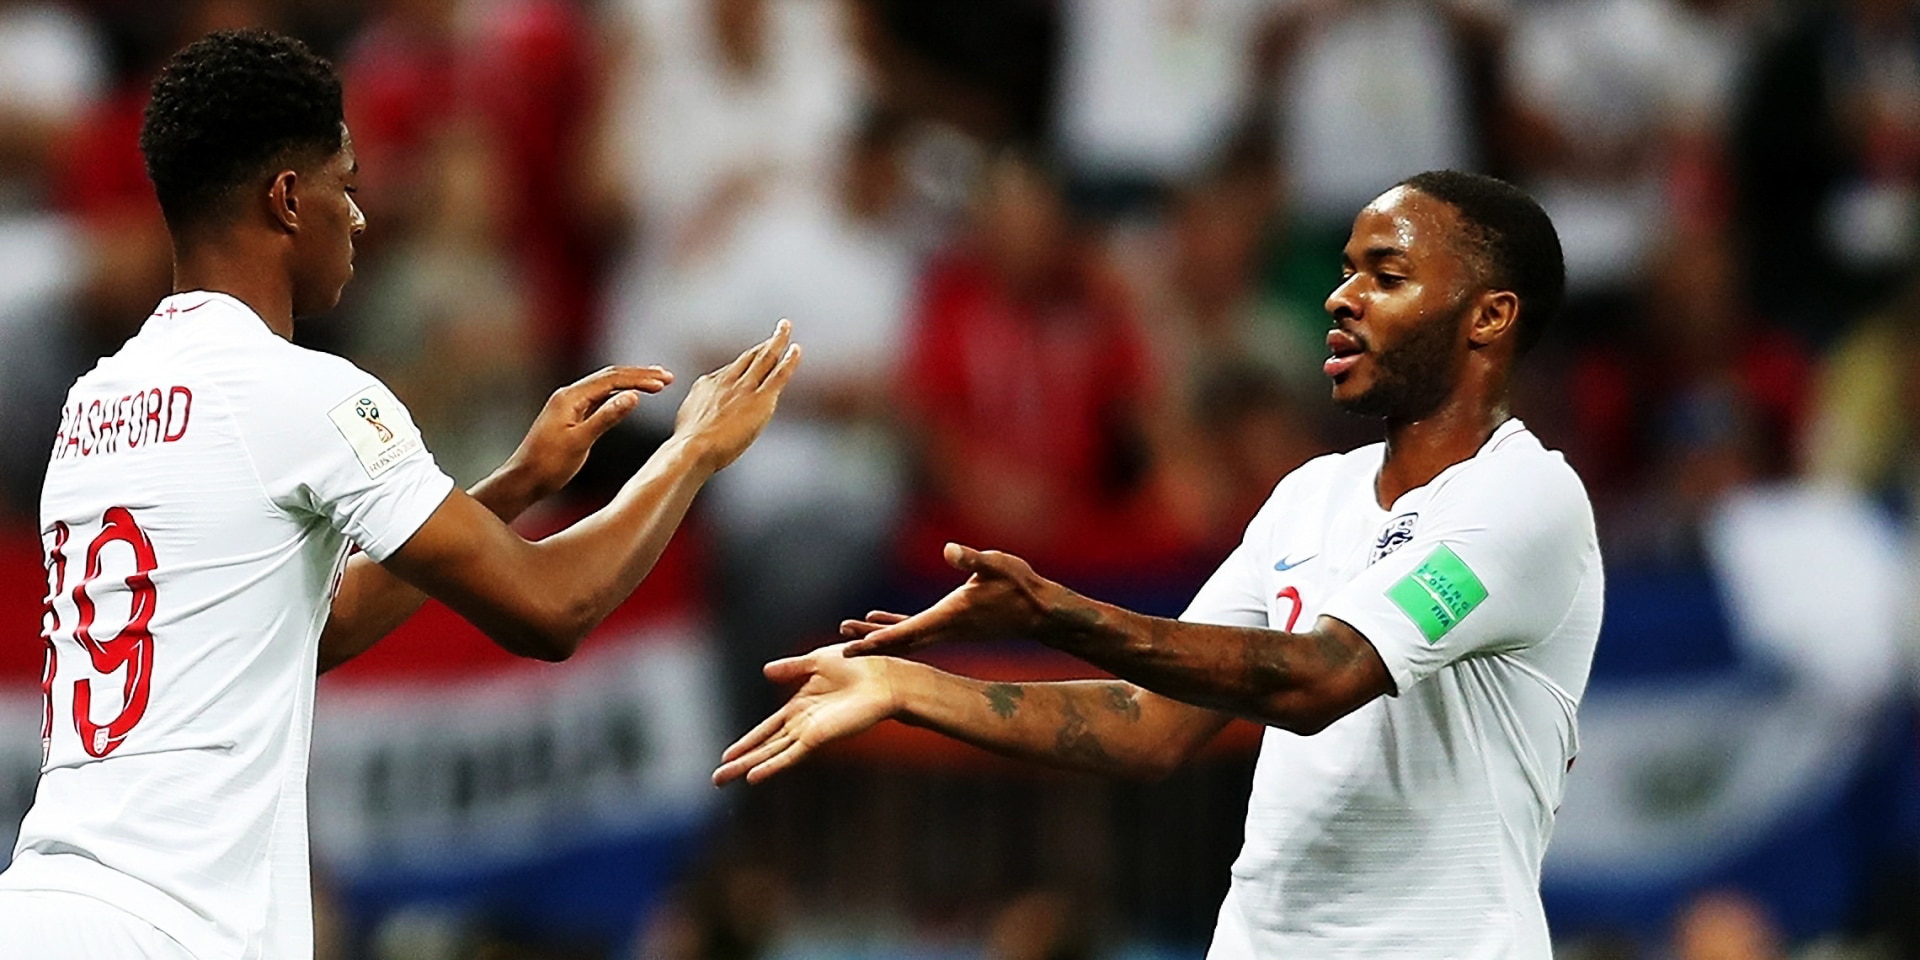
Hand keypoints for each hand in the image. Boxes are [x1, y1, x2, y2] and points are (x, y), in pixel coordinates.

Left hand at [500, 365, 673, 500]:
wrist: (524, 480)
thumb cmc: (548, 464)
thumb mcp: (580, 441)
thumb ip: (606, 417)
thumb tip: (633, 396)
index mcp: (570, 397)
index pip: (612, 379)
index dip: (640, 379)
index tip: (664, 382)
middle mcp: (569, 395)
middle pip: (610, 377)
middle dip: (640, 375)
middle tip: (667, 377)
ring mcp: (570, 405)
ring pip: (606, 386)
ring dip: (631, 383)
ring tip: (657, 382)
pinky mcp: (572, 416)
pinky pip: (600, 398)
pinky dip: (619, 395)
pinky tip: (631, 397)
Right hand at [672, 319, 801, 470]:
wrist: (693, 447)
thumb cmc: (688, 445)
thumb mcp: (687, 420)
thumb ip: (698, 412)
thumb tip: (699, 417)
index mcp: (708, 385)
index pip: (732, 369)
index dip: (746, 361)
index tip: (754, 355)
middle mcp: (727, 381)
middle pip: (750, 356)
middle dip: (765, 342)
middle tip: (778, 329)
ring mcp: (744, 388)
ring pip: (765, 358)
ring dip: (777, 340)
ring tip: (786, 327)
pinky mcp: (760, 398)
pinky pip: (779, 374)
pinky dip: (789, 360)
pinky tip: (796, 349)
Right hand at [713, 643, 898, 785]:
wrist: (885, 676)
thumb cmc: (860, 666)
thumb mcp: (818, 660)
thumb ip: (792, 667)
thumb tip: (765, 671)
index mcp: (801, 707)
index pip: (767, 729)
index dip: (747, 742)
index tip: (727, 754)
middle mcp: (803, 724)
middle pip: (764, 747)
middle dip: (740, 761)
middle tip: (716, 779)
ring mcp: (810, 733)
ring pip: (771, 754)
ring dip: (747, 767)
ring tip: (722, 779)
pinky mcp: (820, 738)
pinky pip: (790, 755)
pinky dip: (771, 766)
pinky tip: (753, 777)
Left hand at [839, 543, 1058, 656]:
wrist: (1040, 612)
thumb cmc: (1020, 585)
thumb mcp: (998, 565)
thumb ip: (973, 559)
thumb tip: (950, 549)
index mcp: (949, 616)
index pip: (905, 631)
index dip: (877, 640)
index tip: (850, 649)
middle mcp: (944, 628)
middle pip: (898, 641)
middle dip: (868, 644)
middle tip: (836, 648)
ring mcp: (946, 629)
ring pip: (904, 638)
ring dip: (876, 637)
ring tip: (847, 632)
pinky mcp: (950, 625)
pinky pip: (914, 629)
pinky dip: (894, 626)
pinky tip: (877, 618)